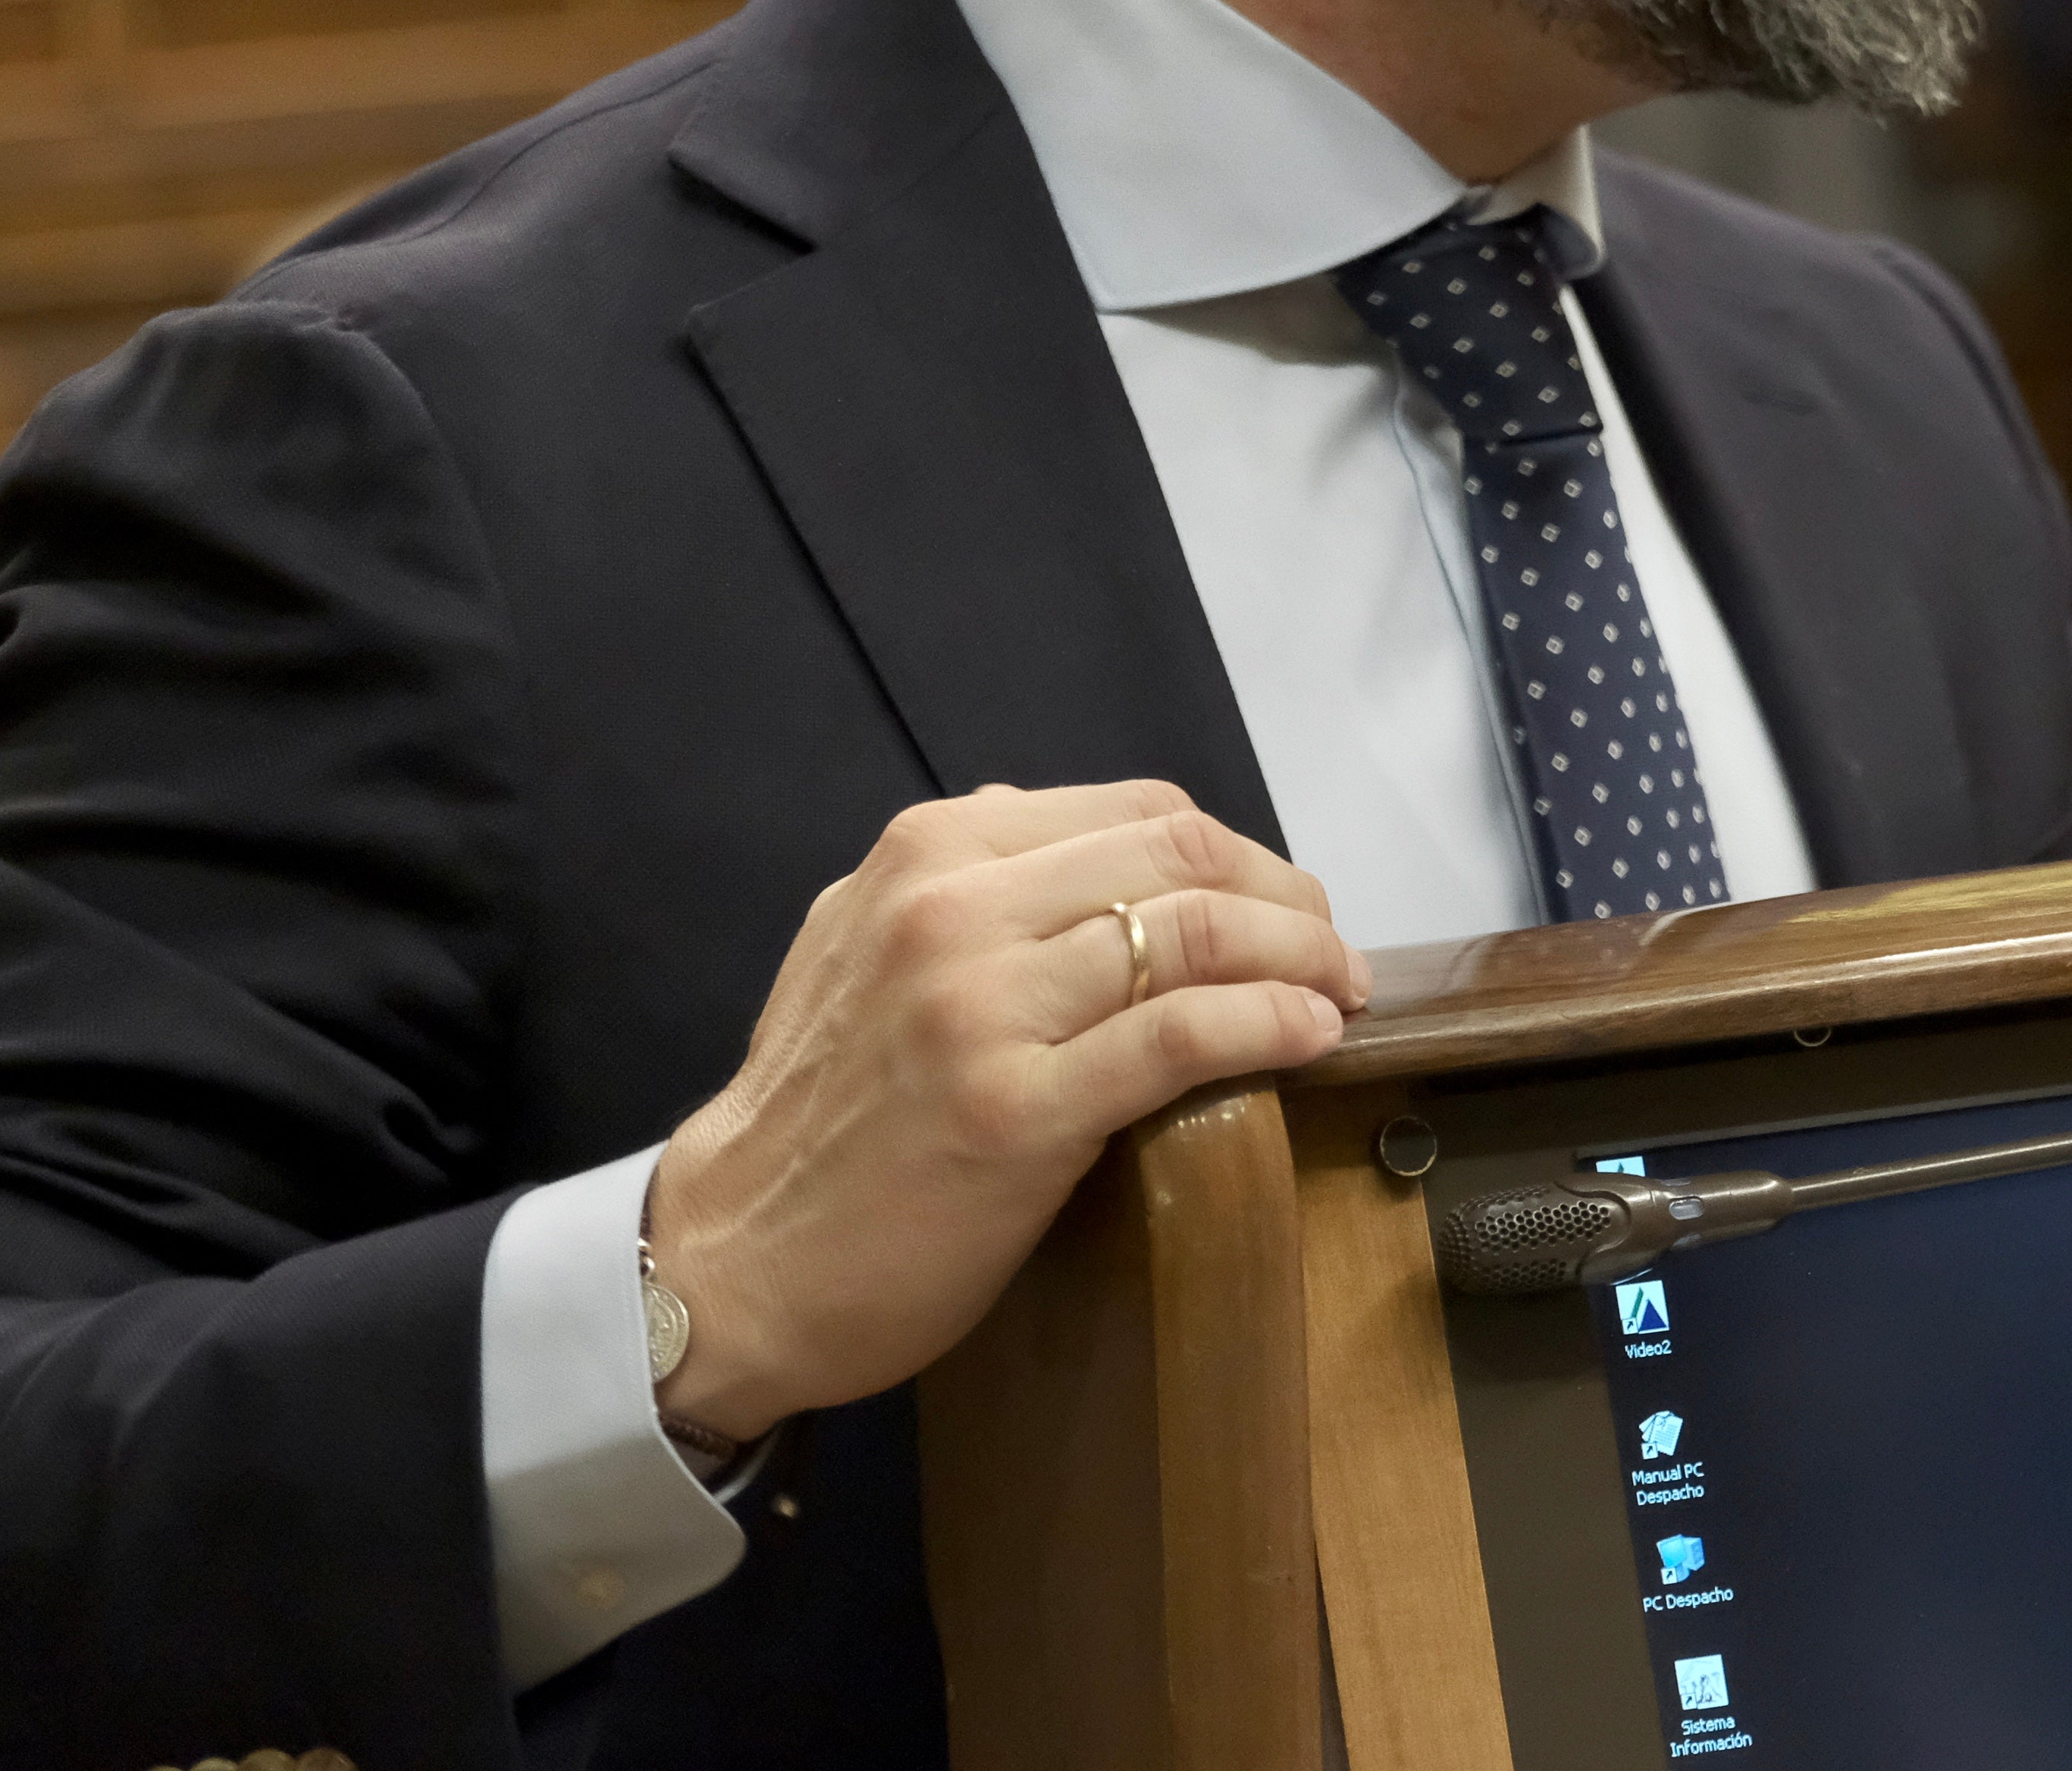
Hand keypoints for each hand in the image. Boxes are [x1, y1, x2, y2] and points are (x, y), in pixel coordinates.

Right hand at [643, 778, 1371, 1443]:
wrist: (733, 1259)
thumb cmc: (820, 1115)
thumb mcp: (864, 945)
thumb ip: (968, 883)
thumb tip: (1091, 847)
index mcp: (930, 852)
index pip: (1140, 812)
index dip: (1240, 853)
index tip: (1284, 904)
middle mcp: (954, 909)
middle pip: (1182, 859)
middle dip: (1287, 898)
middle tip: (1333, 950)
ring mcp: (982, 1009)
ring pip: (1192, 936)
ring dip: (1299, 958)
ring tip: (1338, 993)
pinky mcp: (1015, 1112)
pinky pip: (1178, 1037)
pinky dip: (1268, 1023)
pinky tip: (1309, 1037)